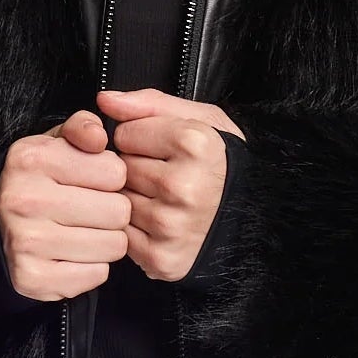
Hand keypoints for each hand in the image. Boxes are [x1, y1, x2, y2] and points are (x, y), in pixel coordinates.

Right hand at [0, 109, 130, 301]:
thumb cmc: (42, 181)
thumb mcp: (58, 142)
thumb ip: (83, 126)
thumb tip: (98, 137)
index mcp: (33, 159)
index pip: (116, 171)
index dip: (112, 178)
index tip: (92, 182)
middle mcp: (25, 199)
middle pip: (119, 211)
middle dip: (113, 211)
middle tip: (91, 210)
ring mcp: (26, 242)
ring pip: (113, 246)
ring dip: (106, 240)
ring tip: (83, 231)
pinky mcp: (33, 278)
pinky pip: (97, 275)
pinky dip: (92, 267)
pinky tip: (73, 255)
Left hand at [94, 87, 244, 281]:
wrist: (252, 219)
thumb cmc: (223, 165)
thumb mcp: (201, 119)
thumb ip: (150, 103)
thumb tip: (104, 100)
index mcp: (193, 144)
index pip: (124, 133)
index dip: (140, 139)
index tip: (164, 149)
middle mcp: (182, 186)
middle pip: (119, 168)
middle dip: (136, 168)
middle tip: (164, 174)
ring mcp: (170, 225)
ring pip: (117, 201)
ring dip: (134, 198)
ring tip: (163, 198)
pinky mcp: (161, 257)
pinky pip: (121, 234)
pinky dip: (134, 229)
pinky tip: (159, 222)